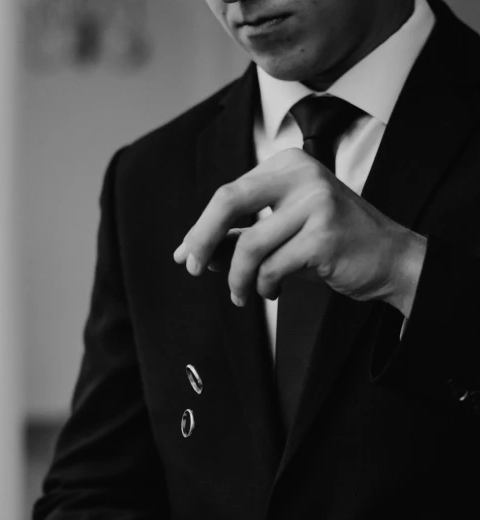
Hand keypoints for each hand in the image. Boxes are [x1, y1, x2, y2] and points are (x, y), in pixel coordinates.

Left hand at [174, 148, 426, 317]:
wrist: (390, 259)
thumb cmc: (333, 246)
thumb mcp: (282, 235)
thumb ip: (241, 237)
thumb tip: (196, 252)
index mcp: (288, 166)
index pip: (228, 193)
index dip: (201, 227)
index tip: (187, 254)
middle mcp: (301, 175)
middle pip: (229, 202)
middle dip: (202, 239)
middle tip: (193, 268)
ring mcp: (316, 202)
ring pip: (250, 245)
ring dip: (238, 278)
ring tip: (242, 295)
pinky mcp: (324, 234)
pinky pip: (273, 267)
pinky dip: (265, 286)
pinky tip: (273, 291)